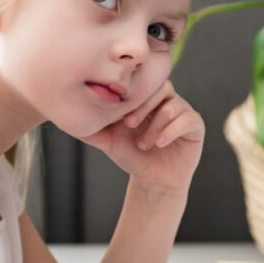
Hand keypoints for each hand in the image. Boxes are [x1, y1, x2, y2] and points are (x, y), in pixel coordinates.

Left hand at [79, 80, 204, 196]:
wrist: (152, 181)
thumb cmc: (133, 156)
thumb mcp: (109, 141)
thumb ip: (93, 128)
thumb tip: (68, 119)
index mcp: (147, 98)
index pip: (143, 81)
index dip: (131, 94)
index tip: (119, 116)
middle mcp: (166, 100)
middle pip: (160, 86)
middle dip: (143, 105)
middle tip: (129, 125)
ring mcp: (182, 112)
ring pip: (172, 105)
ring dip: (155, 125)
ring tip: (144, 143)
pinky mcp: (195, 126)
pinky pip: (188, 119)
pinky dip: (172, 130)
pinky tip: (159, 143)